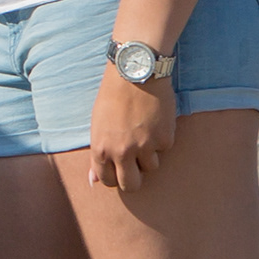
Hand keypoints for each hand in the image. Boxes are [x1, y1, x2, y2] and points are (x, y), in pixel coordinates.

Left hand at [85, 69, 177, 192]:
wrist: (135, 73)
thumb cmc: (112, 97)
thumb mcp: (97, 126)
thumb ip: (98, 155)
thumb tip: (93, 182)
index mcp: (101, 149)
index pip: (107, 180)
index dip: (114, 178)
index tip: (119, 171)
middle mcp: (122, 152)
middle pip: (131, 185)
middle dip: (134, 180)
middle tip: (136, 168)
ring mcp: (145, 146)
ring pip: (151, 168)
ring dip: (150, 156)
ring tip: (145, 133)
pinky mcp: (165, 138)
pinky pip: (165, 149)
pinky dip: (162, 138)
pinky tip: (155, 120)